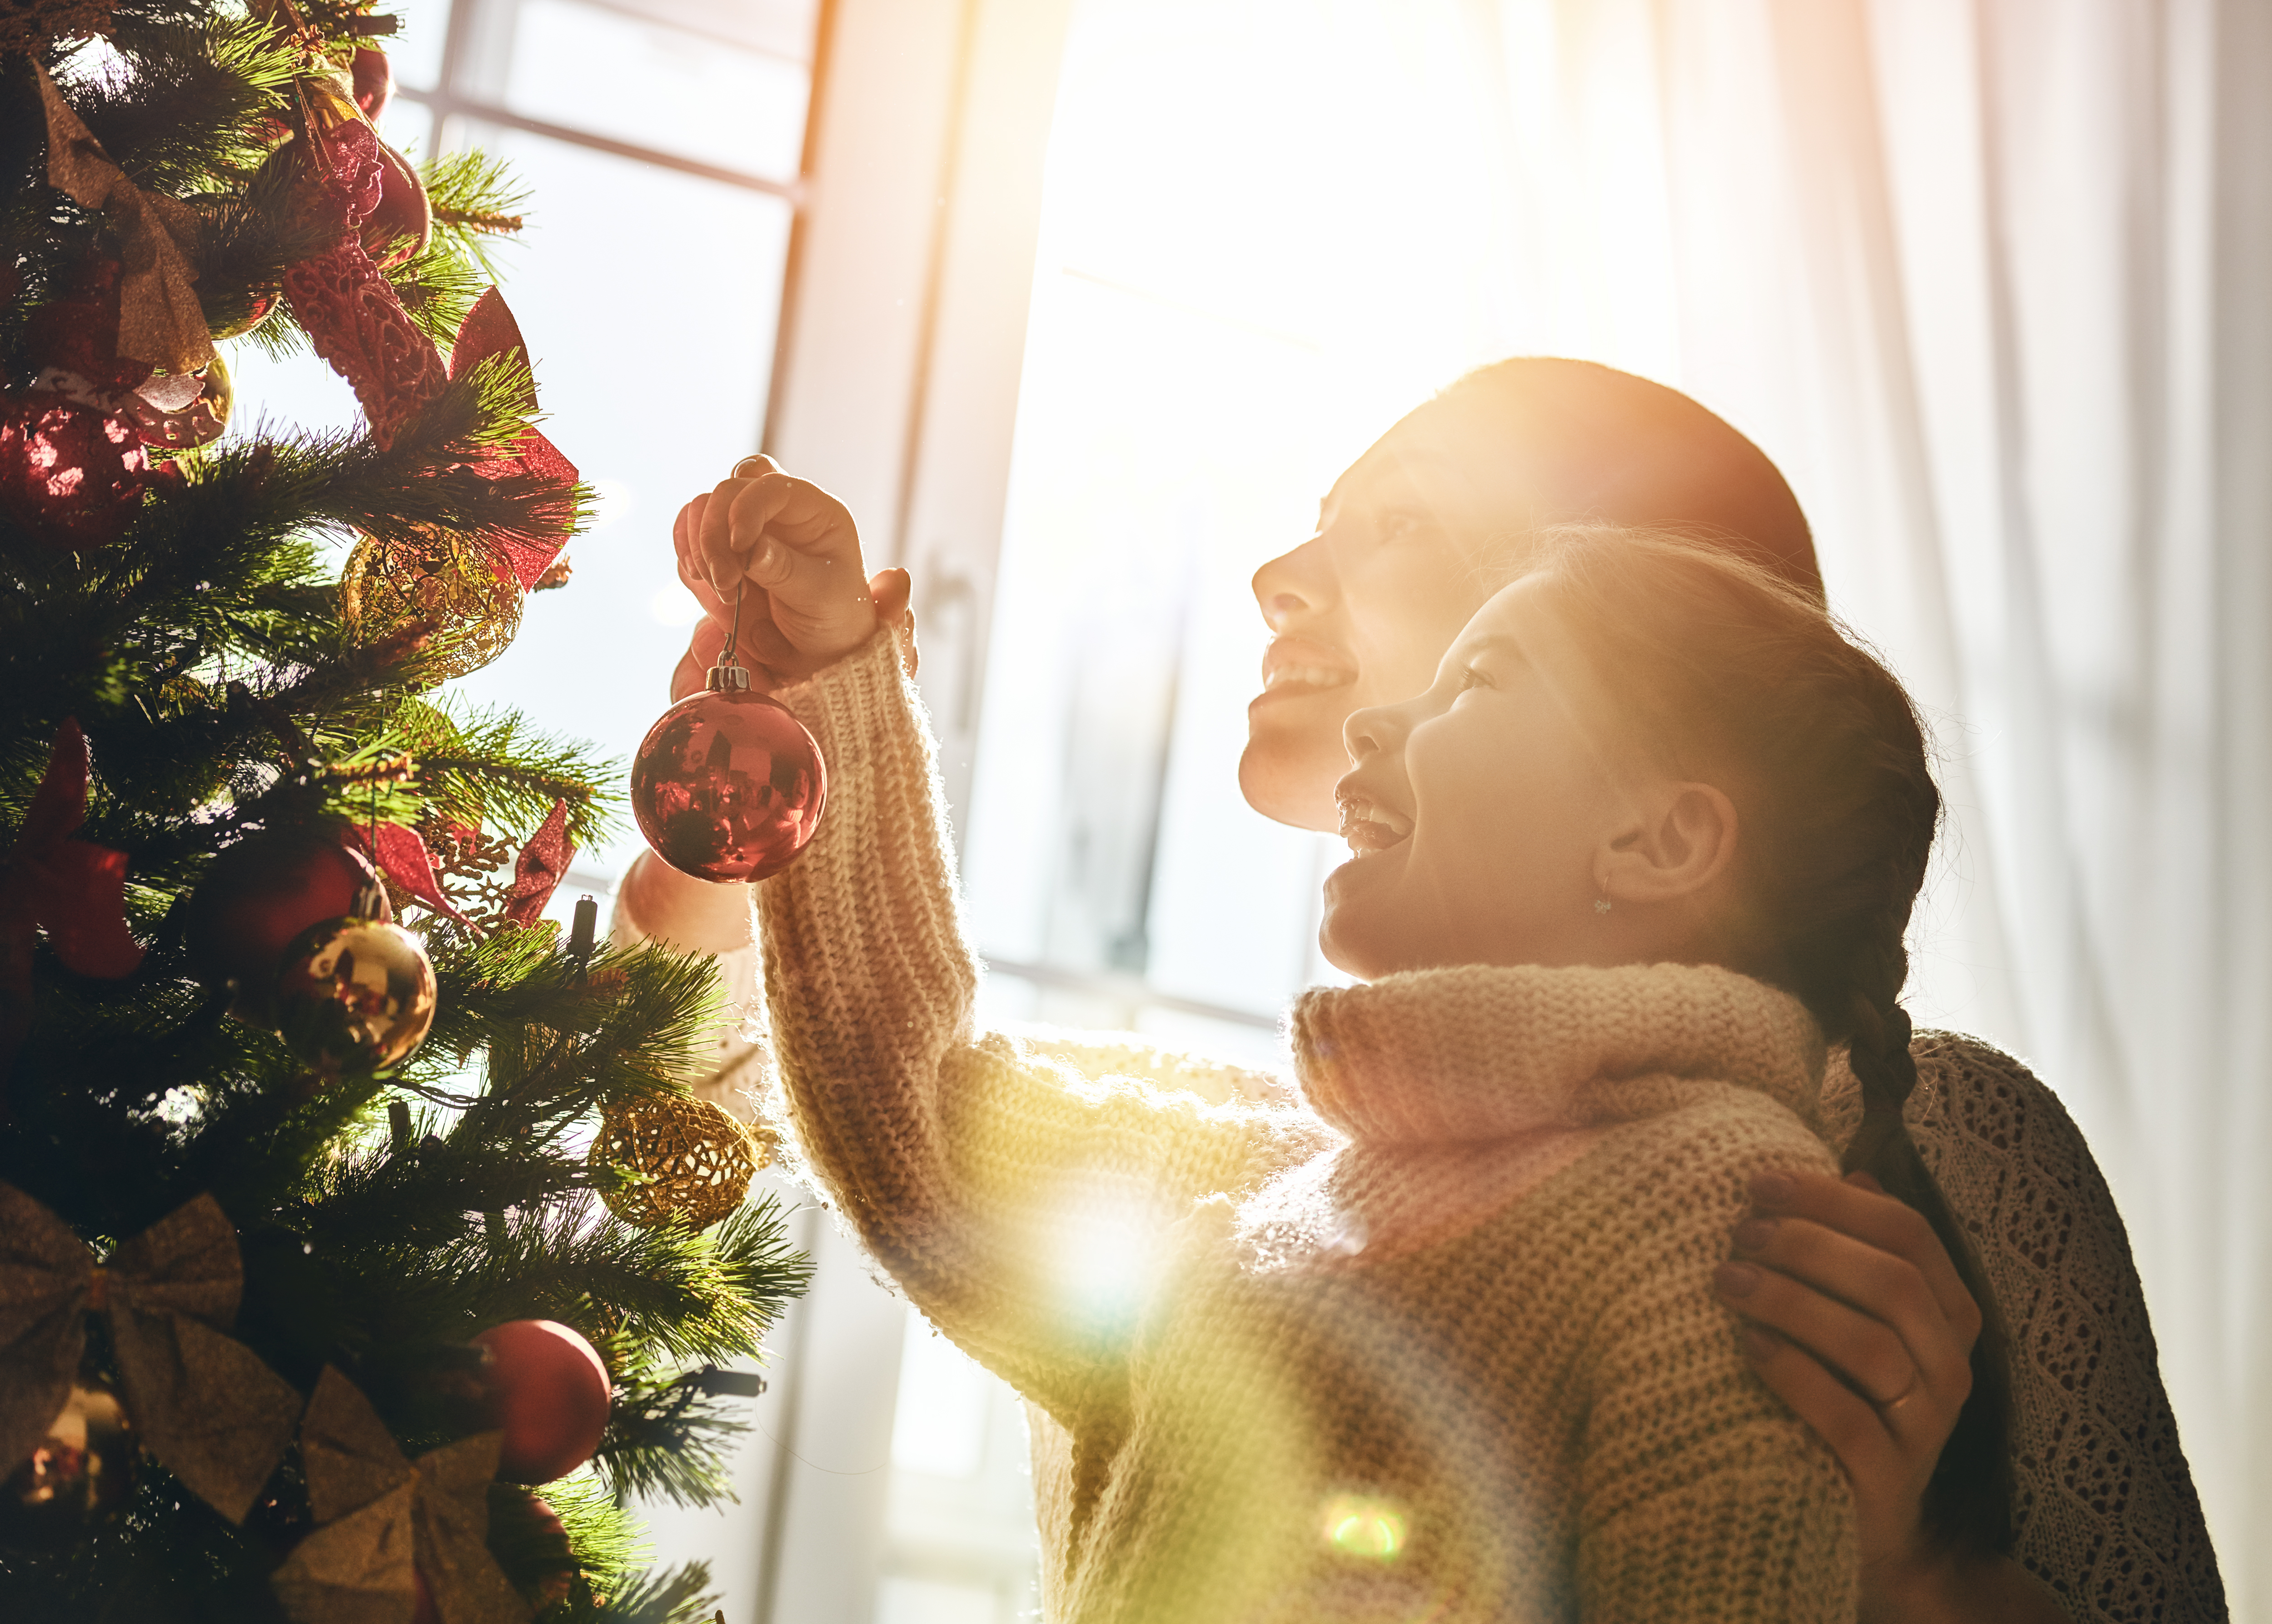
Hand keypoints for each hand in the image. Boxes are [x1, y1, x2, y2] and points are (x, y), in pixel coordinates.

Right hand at [665, 455, 886, 692]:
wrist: (820, 645)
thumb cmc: (834, 615)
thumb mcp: (821, 595)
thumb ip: (786, 569)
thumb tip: (751, 548)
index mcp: (813, 510)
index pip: (770, 485)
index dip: (747, 509)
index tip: (739, 548)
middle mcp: (775, 509)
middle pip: (727, 491)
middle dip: (716, 536)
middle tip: (727, 584)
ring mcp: (744, 526)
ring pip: (701, 509)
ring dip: (700, 549)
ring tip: (724, 590)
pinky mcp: (721, 547)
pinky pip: (689, 535)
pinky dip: (687, 555)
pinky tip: (704, 581)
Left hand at [1712, 1169, 1981, 1589]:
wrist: (1860, 1517)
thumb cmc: (1844, 1391)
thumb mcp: (1856, 1317)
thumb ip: (1859, 1251)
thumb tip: (1853, 1172)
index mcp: (1949, 1314)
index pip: (1908, 1233)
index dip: (1831, 1200)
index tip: (1758, 1182)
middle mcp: (1951, 1368)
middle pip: (1891, 1282)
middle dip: (1807, 1244)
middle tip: (1736, 1231)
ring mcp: (1927, 1429)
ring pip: (1871, 1345)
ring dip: (1791, 1301)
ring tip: (1725, 1279)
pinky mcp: (1888, 1481)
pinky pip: (1848, 1418)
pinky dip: (1795, 1374)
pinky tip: (1747, 1346)